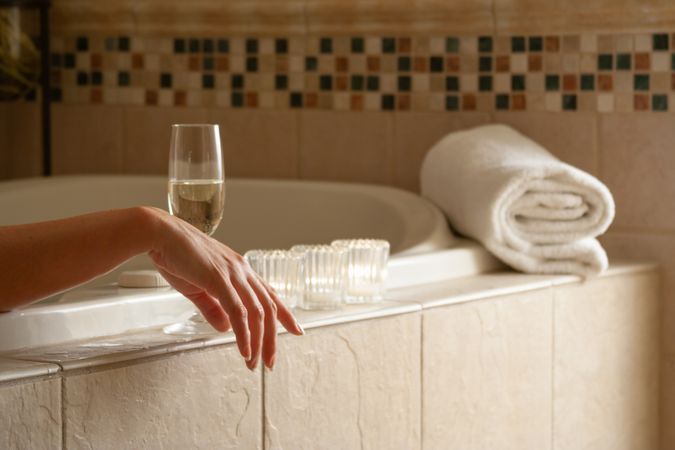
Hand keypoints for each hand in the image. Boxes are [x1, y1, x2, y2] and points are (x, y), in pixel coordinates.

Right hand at [146, 208, 302, 369]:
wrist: (160, 234)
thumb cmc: (177, 256)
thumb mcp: (198, 288)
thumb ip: (213, 308)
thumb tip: (226, 328)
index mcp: (240, 270)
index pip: (270, 294)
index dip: (286, 314)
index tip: (297, 330)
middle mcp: (242, 270)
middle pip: (268, 308)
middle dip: (272, 338)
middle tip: (271, 362)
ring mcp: (233, 274)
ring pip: (257, 313)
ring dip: (258, 342)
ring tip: (254, 363)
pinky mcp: (218, 279)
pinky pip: (238, 311)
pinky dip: (244, 334)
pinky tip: (244, 350)